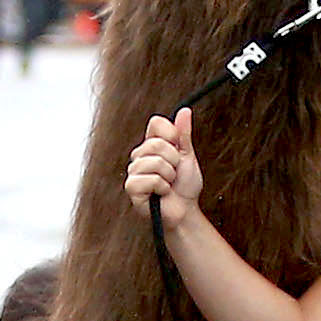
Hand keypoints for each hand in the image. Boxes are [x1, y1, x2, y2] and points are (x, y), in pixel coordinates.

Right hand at [125, 109, 203, 224]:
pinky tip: (161, 193)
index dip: (171, 134)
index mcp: (151, 144)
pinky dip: (162, 187)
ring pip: (155, 162)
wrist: (185, 210)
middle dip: (174, 160)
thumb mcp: (187, 155)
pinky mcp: (132, 187)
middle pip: (156, 143)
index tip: (178, 149)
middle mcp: (140, 156)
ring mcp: (134, 171)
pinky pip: (150, 179)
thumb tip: (185, 111)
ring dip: (169, 176)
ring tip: (168, 183)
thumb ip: (184, 134)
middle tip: (174, 172)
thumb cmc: (185, 186)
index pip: (156, 123)